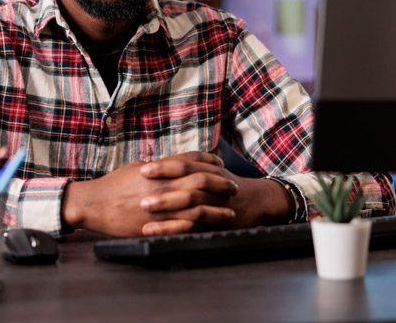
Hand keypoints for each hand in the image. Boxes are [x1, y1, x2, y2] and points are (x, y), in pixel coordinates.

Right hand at [61, 152, 237, 237]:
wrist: (93, 204)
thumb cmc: (112, 185)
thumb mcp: (136, 168)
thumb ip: (158, 167)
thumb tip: (173, 164)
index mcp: (157, 169)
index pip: (190, 160)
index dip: (208, 161)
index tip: (220, 164)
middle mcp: (162, 185)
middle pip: (200, 181)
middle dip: (220, 183)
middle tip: (233, 186)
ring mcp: (160, 206)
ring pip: (198, 205)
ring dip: (218, 207)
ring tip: (230, 210)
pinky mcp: (156, 224)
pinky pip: (184, 225)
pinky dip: (201, 224)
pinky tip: (211, 226)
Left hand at [140, 156, 292, 233]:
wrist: (257, 201)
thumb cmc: (226, 184)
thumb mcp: (209, 169)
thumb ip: (186, 166)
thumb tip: (153, 164)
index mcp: (207, 170)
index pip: (183, 164)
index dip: (164, 166)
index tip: (142, 168)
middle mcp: (209, 185)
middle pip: (185, 181)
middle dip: (162, 184)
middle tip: (138, 185)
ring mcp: (212, 204)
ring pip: (190, 203)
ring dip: (166, 205)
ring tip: (144, 207)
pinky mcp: (212, 223)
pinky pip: (192, 226)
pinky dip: (172, 228)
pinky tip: (153, 230)